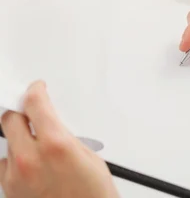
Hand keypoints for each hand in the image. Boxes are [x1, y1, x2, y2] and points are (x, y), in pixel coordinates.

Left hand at [0, 81, 118, 197]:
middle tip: (30, 111)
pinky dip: (14, 161)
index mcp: (55, 144)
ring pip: (4, 144)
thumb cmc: (93, 195)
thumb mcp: (87, 156)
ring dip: (16, 139)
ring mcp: (15, 177)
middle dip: (20, 112)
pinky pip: (3, 166)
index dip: (34, 91)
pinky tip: (30, 164)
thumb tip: (51, 124)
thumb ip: (64, 135)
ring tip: (34, 145)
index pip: (34, 103)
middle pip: (10, 119)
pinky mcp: (8, 191)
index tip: (35, 89)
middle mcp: (29, 159)